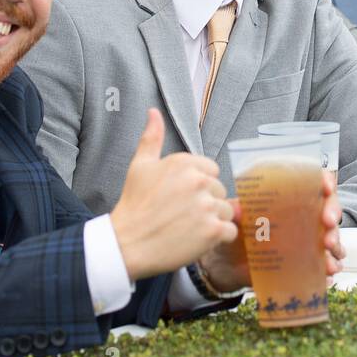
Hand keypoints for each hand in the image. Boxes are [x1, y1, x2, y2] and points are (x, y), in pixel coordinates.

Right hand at [110, 109, 234, 279]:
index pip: (212, 171)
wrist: (126, 244)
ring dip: (213, 221)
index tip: (181, 197)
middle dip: (206, 203)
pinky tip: (198, 239)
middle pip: (220, 192)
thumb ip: (152, 138)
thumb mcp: (139, 166)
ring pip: (226, 212)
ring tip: (189, 228)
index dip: (199, 186)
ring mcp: (207, 206)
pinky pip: (230, 231)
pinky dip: (218, 238)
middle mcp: (199, 181)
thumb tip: (154, 112)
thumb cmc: (133, 205)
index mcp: (185, 163)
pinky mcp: (212, 231)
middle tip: (182, 215)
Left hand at [202, 170, 345, 292]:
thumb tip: (237, 210)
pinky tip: (326, 277)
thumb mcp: (236, 220)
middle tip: (328, 224)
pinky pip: (326, 266)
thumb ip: (237, 212)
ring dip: (336, 247)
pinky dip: (328, 271)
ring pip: (332, 240)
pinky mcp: (307, 264)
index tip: (326, 187)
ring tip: (329, 259)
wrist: (229, 265)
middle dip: (333, 215)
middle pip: (329, 210)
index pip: (315, 183)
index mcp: (291, 201)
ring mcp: (309, 242)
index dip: (325, 181)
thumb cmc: (237, 234)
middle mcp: (305, 219)